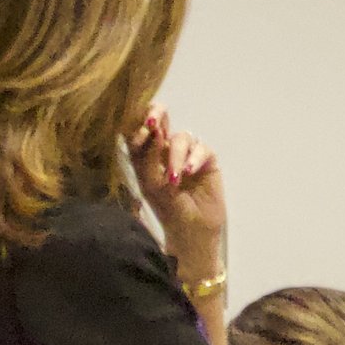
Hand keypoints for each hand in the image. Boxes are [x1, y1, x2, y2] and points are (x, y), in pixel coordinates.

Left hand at [129, 108, 228, 283]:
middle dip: (157, 113)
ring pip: (181, 137)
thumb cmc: (166, 209)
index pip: (140, 129)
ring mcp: (187, 153)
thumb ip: (149, 157)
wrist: (191, 230)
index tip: (141, 131)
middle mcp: (166, 149)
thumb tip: (154, 130)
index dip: (139, 123)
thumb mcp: (150, 184)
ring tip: (175, 178)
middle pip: (162, 119)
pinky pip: (202, 148)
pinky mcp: (206, 160)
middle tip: (154, 121)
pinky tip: (189, 172)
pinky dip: (194, 158)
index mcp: (146, 154)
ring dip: (176, 155)